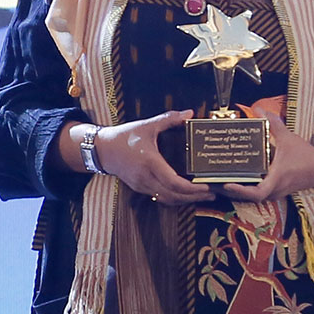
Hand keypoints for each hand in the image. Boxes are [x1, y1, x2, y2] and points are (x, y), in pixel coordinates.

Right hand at [94, 110, 218, 205]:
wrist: (102, 150)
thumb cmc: (124, 137)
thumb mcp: (147, 125)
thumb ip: (168, 119)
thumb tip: (189, 113)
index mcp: (149, 162)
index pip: (174, 182)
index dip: (192, 188)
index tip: (207, 186)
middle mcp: (146, 178)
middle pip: (174, 196)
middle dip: (194, 197)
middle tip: (211, 193)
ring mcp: (142, 186)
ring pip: (167, 200)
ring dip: (185, 200)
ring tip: (203, 195)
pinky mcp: (140, 188)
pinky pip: (160, 198)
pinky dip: (175, 198)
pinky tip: (185, 194)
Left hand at [217, 98, 313, 202]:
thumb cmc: (304, 154)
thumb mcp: (288, 137)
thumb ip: (272, 123)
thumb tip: (258, 108)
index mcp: (277, 177)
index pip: (258, 192)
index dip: (241, 190)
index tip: (227, 185)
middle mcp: (274, 189)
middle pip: (249, 197)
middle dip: (231, 192)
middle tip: (212, 182)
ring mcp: (275, 193)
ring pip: (252, 197)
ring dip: (236, 191)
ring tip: (217, 182)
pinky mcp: (275, 192)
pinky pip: (257, 194)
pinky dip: (245, 189)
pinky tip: (233, 180)